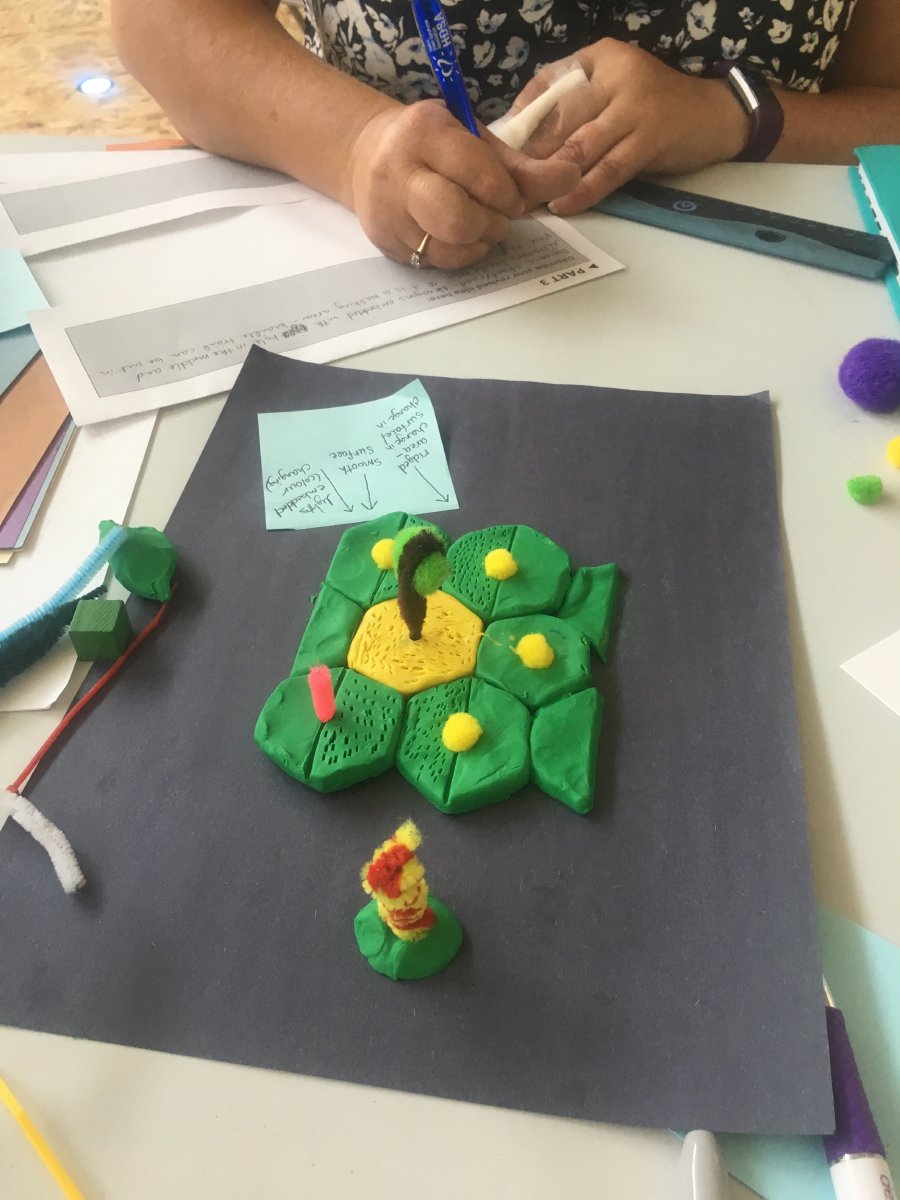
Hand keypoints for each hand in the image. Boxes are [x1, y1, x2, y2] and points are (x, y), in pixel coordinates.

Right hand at [346, 99, 580, 266]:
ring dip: (477, 244)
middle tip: (495, 216)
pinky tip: (458, 237)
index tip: (511, 196)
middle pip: (457, 220)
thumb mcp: (475, 142)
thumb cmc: (434, 146)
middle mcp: (399, 172)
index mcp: (426, 132)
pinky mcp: (386, 243)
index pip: (480, 174)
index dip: (506, 194)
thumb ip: (522, 167)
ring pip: (447, 249)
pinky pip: (435, 263)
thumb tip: (571, 178)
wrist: (366, 156)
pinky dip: (459, 254)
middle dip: (490, 224)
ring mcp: (388, 211)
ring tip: (478, 226)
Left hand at [509, 42, 748, 215]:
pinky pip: (608, 169)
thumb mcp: (612, 91)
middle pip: (558, 118)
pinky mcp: (650, 138)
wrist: (713, 115)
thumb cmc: (654, 107)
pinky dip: (583, 190)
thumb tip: (520, 136)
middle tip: (505, 184)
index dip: (519, 118)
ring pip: (580, 145)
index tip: (498, 148)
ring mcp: (634, 106)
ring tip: (527, 200)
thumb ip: (574, 103)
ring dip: (550, 176)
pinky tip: (562, 205)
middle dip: (529, 155)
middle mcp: (615, 74)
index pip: (547, 83)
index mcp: (600, 57)